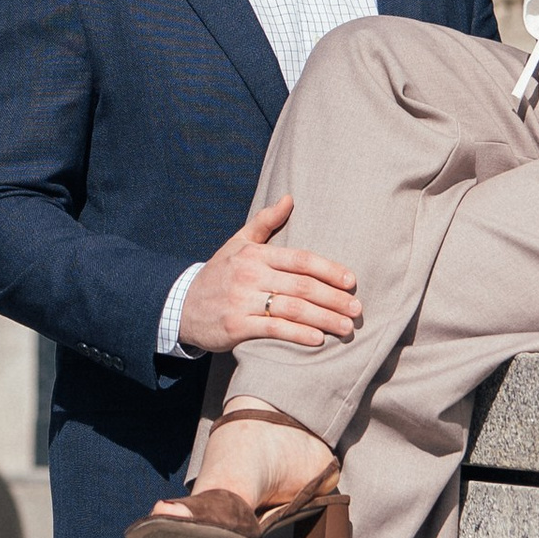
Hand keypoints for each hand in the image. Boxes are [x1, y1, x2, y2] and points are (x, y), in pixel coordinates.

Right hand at [177, 193, 358, 354]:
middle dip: (334, 299)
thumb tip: (289, 198)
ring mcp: (242, 300)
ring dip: (324, 319)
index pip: (300, 259)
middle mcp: (250, 275)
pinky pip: (273, 329)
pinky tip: (318, 339)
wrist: (182, 306)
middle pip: (302, 286)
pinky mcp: (235, 326)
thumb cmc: (218, 274)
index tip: (351, 281)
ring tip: (346, 327)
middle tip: (357, 310)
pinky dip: (298, 334)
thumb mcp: (237, 243)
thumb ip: (265, 222)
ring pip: (292, 309)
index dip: (329, 269)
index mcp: (255, 254)